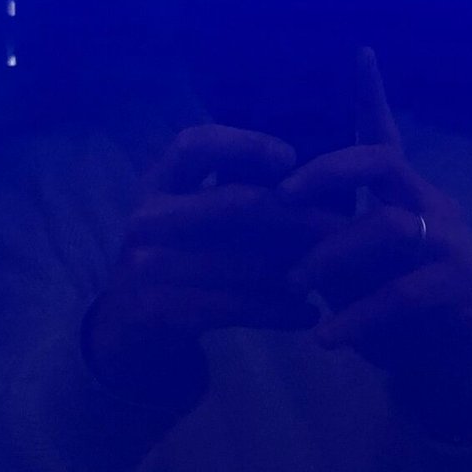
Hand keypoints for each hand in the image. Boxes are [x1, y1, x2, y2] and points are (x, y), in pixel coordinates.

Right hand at [84, 126, 336, 376]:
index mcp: (160, 181)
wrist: (130, 327)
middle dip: (295, 214)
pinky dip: (278, 310)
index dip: (244, 144)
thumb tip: (317, 166)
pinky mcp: (161, 310)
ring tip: (332, 271)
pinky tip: (308, 314)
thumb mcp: (196, 213)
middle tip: (342, 224)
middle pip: (232, 203)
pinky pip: (235, 306)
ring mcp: (147, 266)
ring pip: (240, 261)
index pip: (194, 144)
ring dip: (295, 267)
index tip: (291, 156)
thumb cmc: (183, 255)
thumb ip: (239, 186)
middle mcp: (147, 217)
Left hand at [276, 50, 471, 440]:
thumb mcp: (354, 271)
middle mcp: (432, 205)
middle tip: (282, 196)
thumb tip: (265, 214)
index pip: (384, 134)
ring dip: (333, 252)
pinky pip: (405, 292)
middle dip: (328, 172)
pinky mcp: (462, 288)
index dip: (371, 94)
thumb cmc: (397, 314)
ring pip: (390, 225)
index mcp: (404, 194)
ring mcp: (451, 243)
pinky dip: (359, 316)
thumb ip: (325, 238)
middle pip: (383, 162)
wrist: (457, 370)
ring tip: (294, 282)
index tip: (359, 51)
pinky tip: (326, 338)